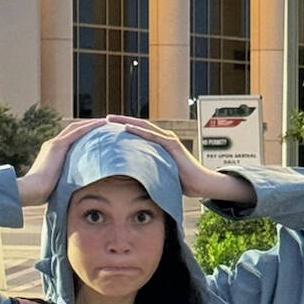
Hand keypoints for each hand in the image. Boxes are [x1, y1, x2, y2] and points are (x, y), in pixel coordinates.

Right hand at [17, 118, 107, 205]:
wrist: (31, 190)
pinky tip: (102, 123)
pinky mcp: (58, 145)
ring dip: (92, 123)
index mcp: (52, 153)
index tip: (96, 136)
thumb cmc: (41, 193)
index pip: (70, 140)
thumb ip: (65, 181)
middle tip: (104, 125)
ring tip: (107, 122)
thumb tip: (75, 190)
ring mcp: (55, 143)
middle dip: (89, 126)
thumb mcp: (57, 184)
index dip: (83, 135)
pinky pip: (78, 131)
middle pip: (74, 130)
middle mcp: (53, 144)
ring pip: (77, 127)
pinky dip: (90, 126)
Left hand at [106, 114, 255, 203]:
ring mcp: (167, 140)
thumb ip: (147, 173)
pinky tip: (126, 127)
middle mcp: (162, 138)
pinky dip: (139, 130)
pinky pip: (152, 136)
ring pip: (143, 126)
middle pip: (137, 126)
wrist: (200, 184)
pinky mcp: (172, 144)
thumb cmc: (181, 182)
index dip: (121, 130)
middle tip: (103, 119)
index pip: (137, 133)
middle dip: (119, 121)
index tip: (105, 129)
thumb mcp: (159, 175)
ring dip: (125, 121)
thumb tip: (130, 182)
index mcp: (158, 145)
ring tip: (110, 119)